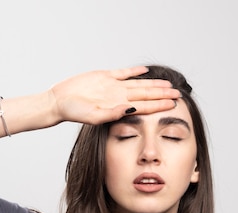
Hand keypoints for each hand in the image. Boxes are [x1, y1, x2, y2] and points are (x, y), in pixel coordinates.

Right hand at [49, 66, 180, 124]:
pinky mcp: (104, 76)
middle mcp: (119, 96)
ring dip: (153, 84)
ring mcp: (113, 86)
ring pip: (138, 84)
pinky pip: (123, 73)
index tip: (173, 104)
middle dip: (162, 94)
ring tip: (167, 84)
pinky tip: (144, 71)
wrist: (59, 102)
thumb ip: (112, 113)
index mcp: (119, 106)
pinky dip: (134, 71)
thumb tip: (131, 109)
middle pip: (146, 94)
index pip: (145, 106)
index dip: (159, 105)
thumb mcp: (94, 116)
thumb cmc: (74, 113)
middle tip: (178, 94)